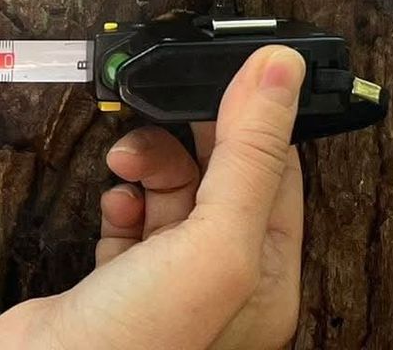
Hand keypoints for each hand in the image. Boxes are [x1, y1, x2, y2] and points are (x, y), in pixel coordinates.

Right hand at [0, 45, 305, 349]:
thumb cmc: (136, 344)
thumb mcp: (213, 241)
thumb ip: (249, 154)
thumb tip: (280, 69)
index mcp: (263, 281)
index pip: (277, 174)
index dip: (253, 119)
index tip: (230, 71)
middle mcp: (219, 285)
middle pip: (221, 179)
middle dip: (192, 137)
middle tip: (165, 107)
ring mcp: (164, 285)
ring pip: (171, 194)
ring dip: (149, 162)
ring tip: (125, 159)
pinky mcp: (112, 284)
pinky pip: (128, 221)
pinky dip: (119, 199)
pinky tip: (113, 198)